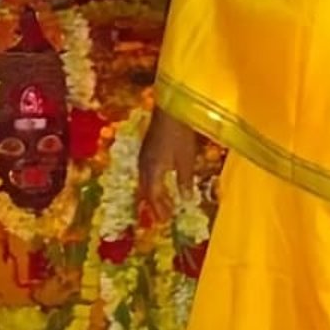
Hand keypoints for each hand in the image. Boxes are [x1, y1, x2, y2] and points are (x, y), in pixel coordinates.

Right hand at [138, 110, 199, 226]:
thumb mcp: (186, 160)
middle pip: (147, 190)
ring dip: (154, 194)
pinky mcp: (147, 147)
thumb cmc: (180, 135)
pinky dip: (154, 182)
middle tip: (164, 216)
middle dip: (155, 204)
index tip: (166, 220)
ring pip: (146, 181)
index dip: (159, 208)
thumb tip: (185, 200)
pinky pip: (147, 172)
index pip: (153, 195)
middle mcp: (144, 165)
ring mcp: (144, 155)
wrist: (170, 109)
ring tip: (164, 202)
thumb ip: (185, 181)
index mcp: (152, 170)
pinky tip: (162, 181)